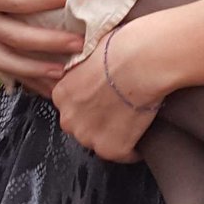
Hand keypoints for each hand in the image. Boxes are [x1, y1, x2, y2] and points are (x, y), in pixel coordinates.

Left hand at [50, 22, 161, 161]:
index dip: (89, 104)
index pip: (71, 108)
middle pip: (81, 128)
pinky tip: (142, 135)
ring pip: (100, 143)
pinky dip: (134, 149)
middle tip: (119, 110)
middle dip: (97, 122)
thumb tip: (92, 70)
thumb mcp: (90, 52)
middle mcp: (69, 118)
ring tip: (132, 122)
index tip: (104, 100)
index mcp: (61, 94)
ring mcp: (89, 136)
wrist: (141, 61)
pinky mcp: (112, 149)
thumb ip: (83, 70)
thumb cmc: (122, 49)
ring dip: (114, 136)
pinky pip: (124, 155)